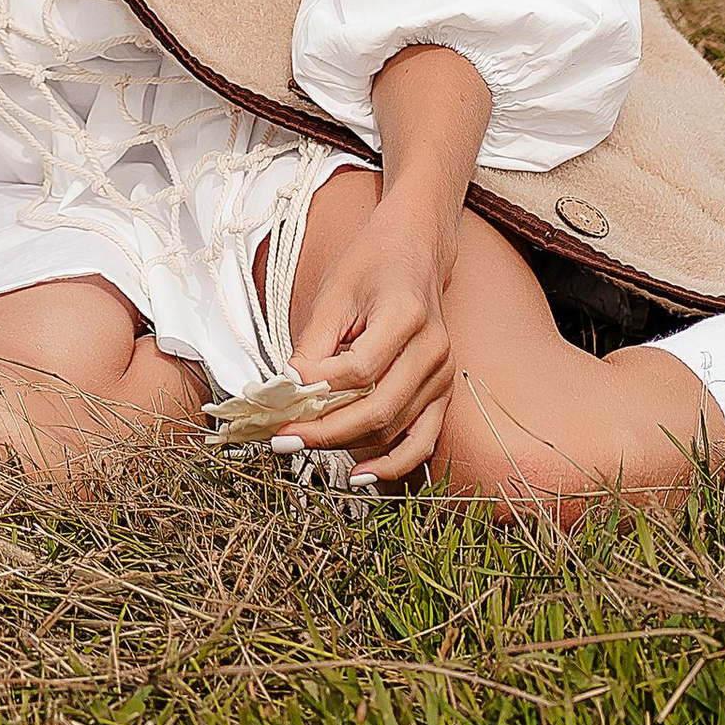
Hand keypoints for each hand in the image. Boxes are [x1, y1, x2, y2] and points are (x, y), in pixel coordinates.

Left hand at [292, 193, 460, 485]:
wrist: (415, 250)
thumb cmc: (370, 265)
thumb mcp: (333, 294)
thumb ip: (313, 346)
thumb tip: (286, 392)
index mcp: (406, 316)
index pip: (359, 371)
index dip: (317, 393)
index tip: (280, 403)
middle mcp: (432, 350)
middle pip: (378, 410)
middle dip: (326, 432)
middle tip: (284, 439)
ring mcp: (444, 375)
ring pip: (395, 430)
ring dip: (348, 445)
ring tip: (306, 445)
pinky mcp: (444, 392)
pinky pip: (423, 440)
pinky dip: (392, 463)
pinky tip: (360, 474)